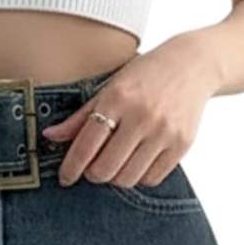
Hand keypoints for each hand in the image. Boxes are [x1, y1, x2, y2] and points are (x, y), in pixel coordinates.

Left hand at [43, 34, 222, 187]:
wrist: (193, 65)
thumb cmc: (145, 76)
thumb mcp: (109, 88)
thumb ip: (80, 117)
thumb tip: (50, 136)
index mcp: (118, 98)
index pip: (86, 145)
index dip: (71, 168)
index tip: (65, 177)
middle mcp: (142, 116)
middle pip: (105, 169)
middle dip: (94, 174)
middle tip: (94, 167)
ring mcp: (164, 132)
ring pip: (127, 178)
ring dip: (116, 177)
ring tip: (117, 162)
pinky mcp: (181, 144)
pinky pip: (151, 179)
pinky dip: (140, 176)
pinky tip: (138, 161)